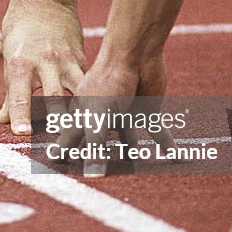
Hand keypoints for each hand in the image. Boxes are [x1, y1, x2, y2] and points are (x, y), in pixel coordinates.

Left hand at [0, 0, 85, 134]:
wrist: (43, 0)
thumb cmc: (20, 34)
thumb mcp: (8, 62)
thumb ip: (7, 97)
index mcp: (20, 64)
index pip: (19, 95)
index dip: (21, 115)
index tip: (23, 134)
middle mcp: (44, 62)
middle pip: (54, 97)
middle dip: (58, 120)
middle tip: (62, 144)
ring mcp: (66, 60)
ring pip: (79, 91)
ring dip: (83, 113)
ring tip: (90, 133)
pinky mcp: (82, 59)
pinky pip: (89, 83)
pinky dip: (93, 99)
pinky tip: (102, 115)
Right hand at [50, 55, 171, 174]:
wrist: (136, 54)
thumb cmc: (109, 81)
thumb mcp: (98, 117)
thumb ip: (95, 146)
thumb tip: (92, 177)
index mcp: (83, 115)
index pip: (69, 138)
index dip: (62, 151)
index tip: (54, 165)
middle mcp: (102, 116)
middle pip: (97, 142)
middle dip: (95, 156)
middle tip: (94, 175)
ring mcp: (124, 114)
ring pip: (126, 139)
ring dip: (130, 154)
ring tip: (132, 169)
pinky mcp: (146, 111)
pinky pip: (157, 132)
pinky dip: (166, 145)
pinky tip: (176, 157)